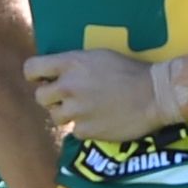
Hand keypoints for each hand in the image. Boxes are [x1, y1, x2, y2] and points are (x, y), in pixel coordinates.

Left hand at [26, 48, 162, 137]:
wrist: (156, 95)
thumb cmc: (131, 71)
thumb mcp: (99, 56)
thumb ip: (75, 64)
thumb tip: (57, 73)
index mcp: (71, 63)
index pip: (31, 69)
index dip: (35, 76)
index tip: (44, 79)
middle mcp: (69, 87)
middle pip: (40, 97)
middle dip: (52, 98)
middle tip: (69, 98)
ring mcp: (77, 111)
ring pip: (55, 116)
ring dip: (68, 114)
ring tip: (87, 111)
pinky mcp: (87, 130)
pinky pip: (75, 131)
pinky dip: (86, 128)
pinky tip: (101, 121)